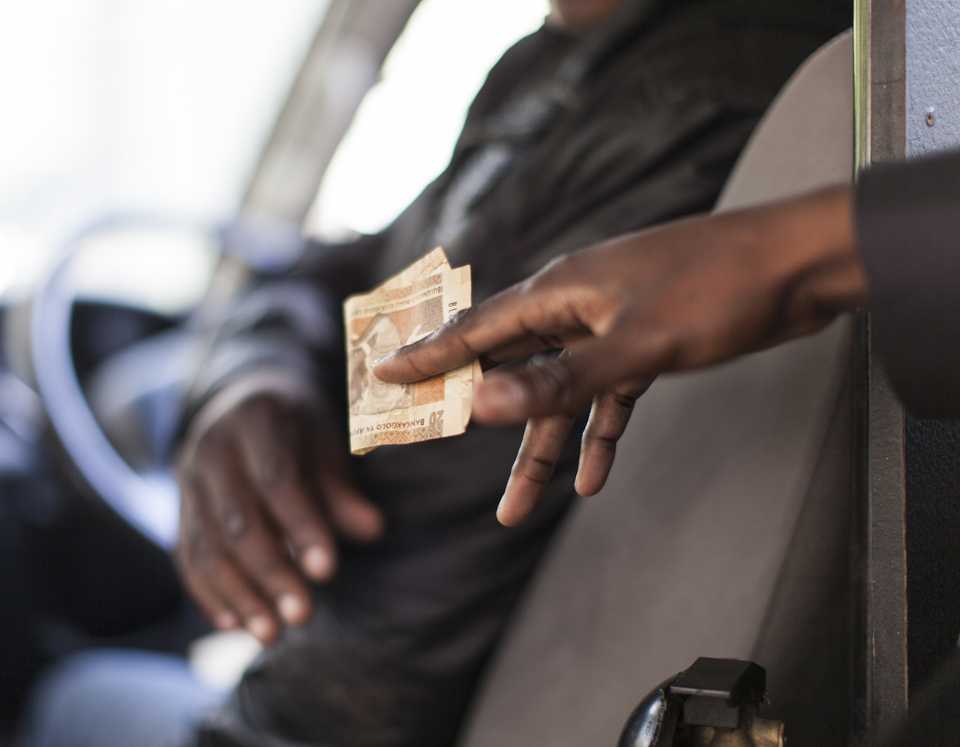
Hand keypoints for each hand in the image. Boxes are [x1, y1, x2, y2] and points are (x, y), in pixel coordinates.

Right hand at [175, 372, 382, 643]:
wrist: (242, 400)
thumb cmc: (297, 428)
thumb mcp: (324, 442)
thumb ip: (341, 489)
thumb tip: (373, 530)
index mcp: (255, 419)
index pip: (276, 480)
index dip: (301, 527)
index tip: (328, 573)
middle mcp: (211, 448)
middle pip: (236, 520)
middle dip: (271, 573)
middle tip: (303, 617)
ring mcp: (187, 480)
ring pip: (206, 546)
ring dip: (239, 595)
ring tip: (271, 635)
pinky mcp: (179, 508)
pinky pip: (187, 557)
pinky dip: (210, 594)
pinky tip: (235, 624)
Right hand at [376, 186, 863, 522]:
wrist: (803, 266)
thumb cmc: (719, 289)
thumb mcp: (636, 343)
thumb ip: (560, 379)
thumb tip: (482, 405)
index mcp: (561, 292)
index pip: (477, 330)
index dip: (429, 357)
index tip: (382, 374)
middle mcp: (577, 306)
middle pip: (511, 368)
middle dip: (479, 418)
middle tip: (437, 451)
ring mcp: (612, 325)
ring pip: (560, 395)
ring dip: (541, 450)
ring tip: (516, 511)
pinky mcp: (647, 344)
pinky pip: (607, 397)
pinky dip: (598, 435)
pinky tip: (592, 478)